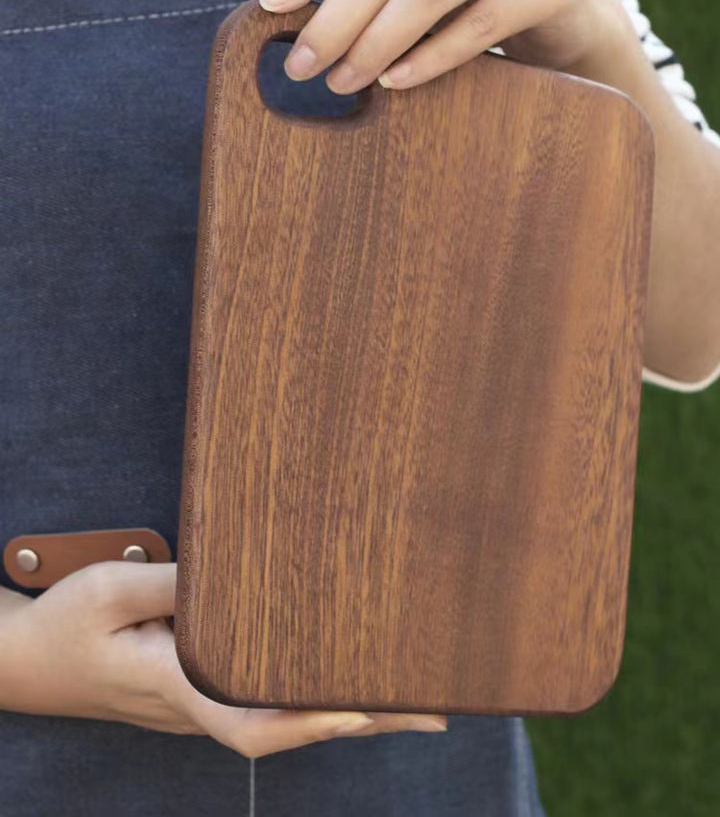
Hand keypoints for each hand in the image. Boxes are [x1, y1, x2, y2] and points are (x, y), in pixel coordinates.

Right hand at [0, 563, 445, 756]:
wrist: (30, 664)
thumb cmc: (66, 626)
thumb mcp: (108, 592)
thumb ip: (170, 584)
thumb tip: (233, 574)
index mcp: (176, 687)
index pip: (254, 721)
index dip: (312, 721)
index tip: (367, 710)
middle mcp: (199, 707)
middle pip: (291, 725)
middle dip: (363, 719)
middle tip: (433, 708)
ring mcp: (202, 705)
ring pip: (285, 718)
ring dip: (349, 710)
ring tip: (414, 698)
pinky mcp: (200, 692)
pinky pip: (269, 701)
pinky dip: (315, 695)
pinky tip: (343, 679)